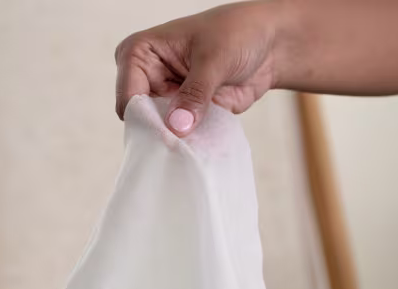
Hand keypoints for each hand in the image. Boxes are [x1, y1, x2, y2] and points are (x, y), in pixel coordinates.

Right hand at [115, 2, 281, 136]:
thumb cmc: (238, 32)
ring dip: (175, 141)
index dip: (145, 117)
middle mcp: (145, 78)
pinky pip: (179, 137)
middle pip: (139, 118)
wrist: (269, 43)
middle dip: (159, 132)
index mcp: (139, 53)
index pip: (129, 95)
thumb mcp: (216, 58)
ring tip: (193, 145)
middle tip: (181, 143)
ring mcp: (164, 98)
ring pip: (157, 131)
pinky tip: (201, 147)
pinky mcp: (182, 114)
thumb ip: (195, 93)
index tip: (170, 131)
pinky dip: (190, 144)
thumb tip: (177, 127)